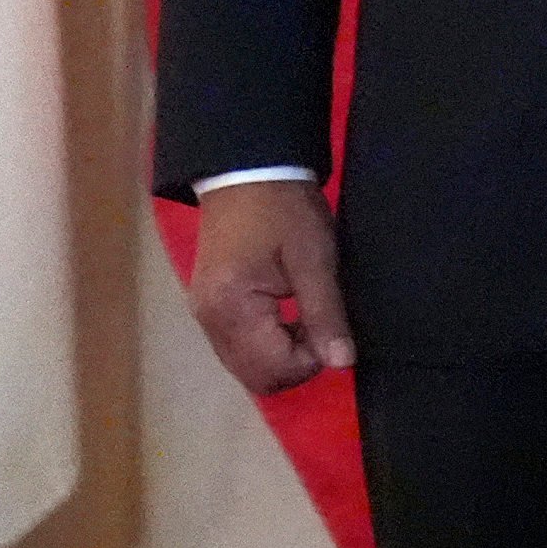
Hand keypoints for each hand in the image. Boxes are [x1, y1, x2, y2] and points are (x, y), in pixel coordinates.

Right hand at [186, 179, 354, 393]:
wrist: (248, 172)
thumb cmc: (285, 210)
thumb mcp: (315, 258)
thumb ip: (325, 313)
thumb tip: (341, 362)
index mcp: (231, 311)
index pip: (271, 370)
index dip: (310, 360)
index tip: (331, 328)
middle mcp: (209, 322)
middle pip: (255, 376)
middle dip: (295, 362)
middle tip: (321, 324)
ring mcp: (204, 315)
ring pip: (246, 364)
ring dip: (282, 353)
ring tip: (307, 314)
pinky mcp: (209, 306)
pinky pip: (238, 345)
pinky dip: (267, 341)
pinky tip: (288, 311)